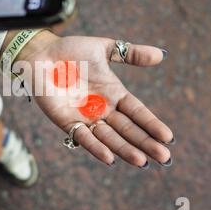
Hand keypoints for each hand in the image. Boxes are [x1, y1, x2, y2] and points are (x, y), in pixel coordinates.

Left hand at [17, 31, 173, 168]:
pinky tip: (110, 158)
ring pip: (108, 137)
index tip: (169, 137)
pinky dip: (95, 147)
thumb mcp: (104, 48)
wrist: (41, 53)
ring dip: (124, 149)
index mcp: (113, 93)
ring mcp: (85, 116)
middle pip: (127, 129)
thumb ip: (131, 53)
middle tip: (164, 157)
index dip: (152, 124)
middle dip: (145, 143)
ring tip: (142, 161)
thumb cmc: (71, 49)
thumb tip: (162, 55)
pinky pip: (82, 137)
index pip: (137, 112)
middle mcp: (102, 108)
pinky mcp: (66, 121)